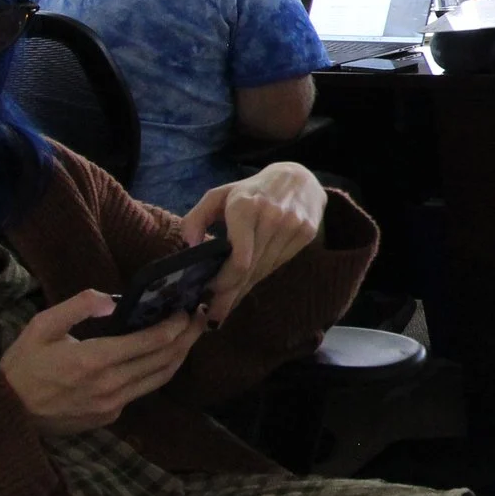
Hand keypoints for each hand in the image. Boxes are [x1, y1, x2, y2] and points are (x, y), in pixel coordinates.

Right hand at [0, 291, 206, 436]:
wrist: (7, 413)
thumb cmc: (23, 365)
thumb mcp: (41, 326)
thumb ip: (78, 306)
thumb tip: (113, 300)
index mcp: (94, 360)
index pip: (151, 342)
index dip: (175, 325)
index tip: (188, 310)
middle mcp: (110, 385)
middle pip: (164, 361)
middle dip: (187, 337)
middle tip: (200, 318)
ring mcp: (112, 405)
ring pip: (159, 379)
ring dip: (179, 356)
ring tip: (190, 337)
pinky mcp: (110, 417)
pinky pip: (141, 391)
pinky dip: (156, 372)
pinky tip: (160, 357)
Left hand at [179, 163, 326, 324]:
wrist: (298, 179)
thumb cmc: (251, 190)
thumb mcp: (219, 195)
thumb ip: (197, 218)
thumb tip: (188, 245)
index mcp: (246, 207)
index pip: (239, 259)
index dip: (223, 282)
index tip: (207, 294)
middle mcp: (272, 217)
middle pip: (249, 269)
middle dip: (229, 295)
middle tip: (214, 317)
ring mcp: (292, 226)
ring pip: (263, 270)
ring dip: (243, 289)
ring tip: (226, 306)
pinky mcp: (306, 234)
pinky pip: (277, 264)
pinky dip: (260, 276)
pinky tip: (247, 285)